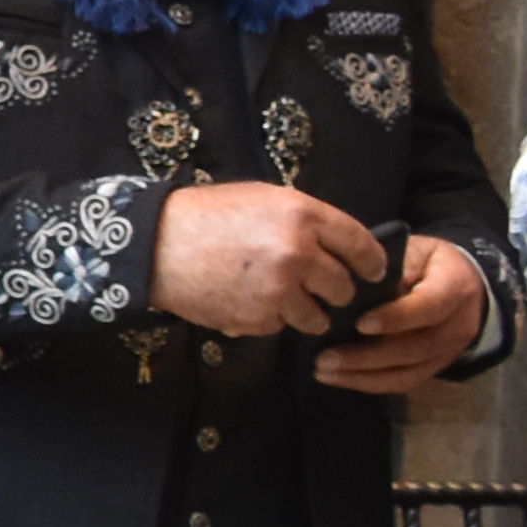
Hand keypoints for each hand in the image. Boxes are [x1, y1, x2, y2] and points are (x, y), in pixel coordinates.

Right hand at [150, 182, 387, 339]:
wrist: (154, 246)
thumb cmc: (208, 215)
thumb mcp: (263, 199)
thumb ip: (306, 221)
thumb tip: (343, 248)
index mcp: (302, 216)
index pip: (361, 245)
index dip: (372, 262)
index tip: (372, 272)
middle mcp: (297, 254)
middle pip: (344, 287)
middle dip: (334, 289)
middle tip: (317, 285)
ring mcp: (278, 291)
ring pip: (318, 317)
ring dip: (307, 311)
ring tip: (282, 298)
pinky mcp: (257, 319)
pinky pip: (282, 326)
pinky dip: (271, 318)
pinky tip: (248, 299)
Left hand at [310, 233, 487, 395]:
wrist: (463, 284)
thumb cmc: (427, 263)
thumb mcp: (413, 251)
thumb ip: (389, 269)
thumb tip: (351, 290)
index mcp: (455, 288)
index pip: (428, 306)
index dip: (395, 318)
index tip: (359, 324)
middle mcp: (458, 326)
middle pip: (415, 348)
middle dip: (367, 356)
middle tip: (324, 357)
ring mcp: (449, 352)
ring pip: (408, 373)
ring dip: (362, 376)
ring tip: (324, 371)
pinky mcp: (436, 368)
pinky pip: (405, 383)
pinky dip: (370, 384)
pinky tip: (340, 378)